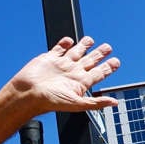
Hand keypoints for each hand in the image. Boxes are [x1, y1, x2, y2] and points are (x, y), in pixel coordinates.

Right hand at [5, 37, 120, 114]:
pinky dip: (65, 43)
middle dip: (99, 54)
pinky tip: (71, 40)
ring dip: (84, 46)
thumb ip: (96, 103)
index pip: (99, 73)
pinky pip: (59, 48)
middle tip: (108, 47)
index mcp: (80, 83)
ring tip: (91, 40)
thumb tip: (114, 102)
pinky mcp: (49, 58)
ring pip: (76, 52)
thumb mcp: (77, 104)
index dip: (108, 67)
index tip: (116, 61)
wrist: (28, 93)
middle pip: (90, 61)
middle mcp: (72, 73)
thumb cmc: (50, 101)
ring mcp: (61, 65)